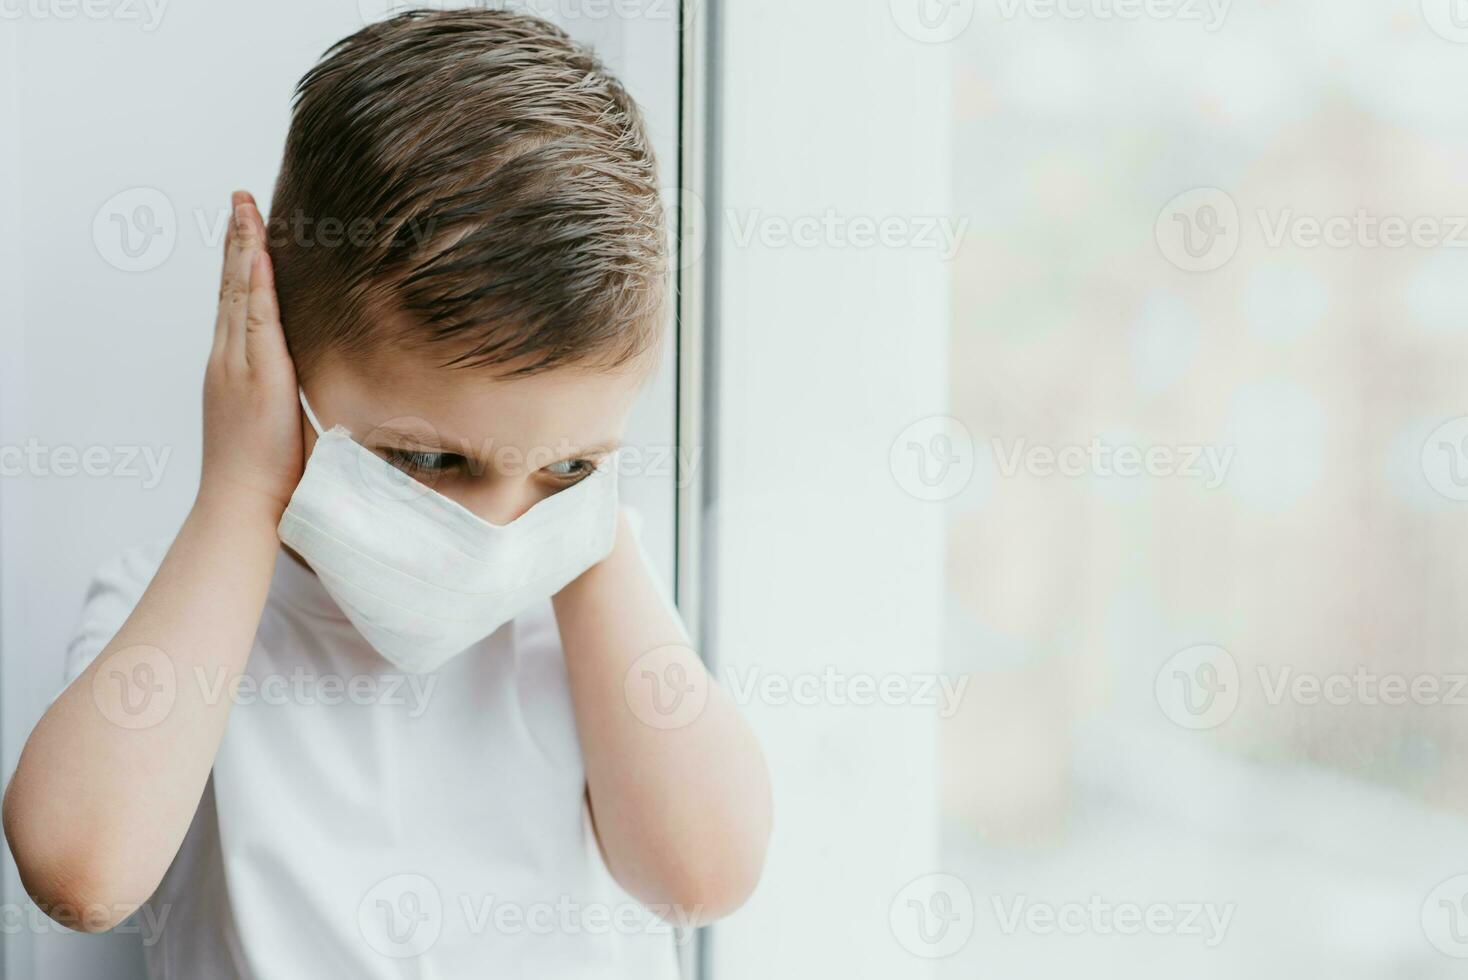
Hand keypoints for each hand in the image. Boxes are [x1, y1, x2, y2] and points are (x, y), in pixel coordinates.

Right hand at [198, 191, 302, 519]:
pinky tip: (261, 254)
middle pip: (231, 287)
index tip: (246, 228)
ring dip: (243, 247)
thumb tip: (325, 386)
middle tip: (240, 199)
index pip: (236, 303)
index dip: (239, 263)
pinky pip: (257, 321)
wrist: (242, 504)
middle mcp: (229, 359)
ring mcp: (239, 365)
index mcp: (233, 368)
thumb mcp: (279, 423)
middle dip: (236, 239)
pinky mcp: (257, 376)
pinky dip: (258, 286)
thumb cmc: (266, 476)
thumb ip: (293, 396)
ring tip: (246, 207)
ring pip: (240, 294)